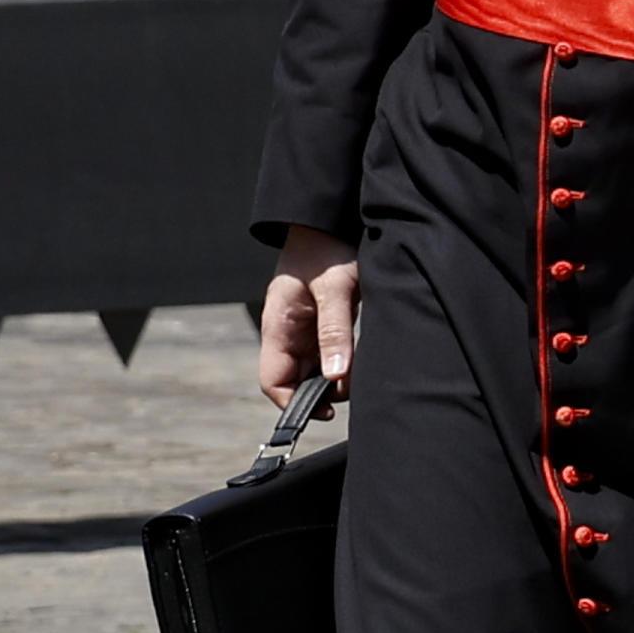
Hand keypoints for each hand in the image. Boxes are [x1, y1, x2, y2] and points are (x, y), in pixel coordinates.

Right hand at [259, 224, 360, 411]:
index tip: (325, 411)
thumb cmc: (328, 249)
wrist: (330, 221)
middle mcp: (286, 332)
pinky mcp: (321, 326)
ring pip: (313, 372)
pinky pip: (327, 357)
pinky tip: (361, 362)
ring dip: (335, 381)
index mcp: (278, 325)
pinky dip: (343, 366)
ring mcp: (303, 330)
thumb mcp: (335, 289)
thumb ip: (335, 332)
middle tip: (352, 392)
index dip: (293, 403)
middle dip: (319, 395)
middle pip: (294, 381)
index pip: (273, 381)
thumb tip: (334, 378)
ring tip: (361, 375)